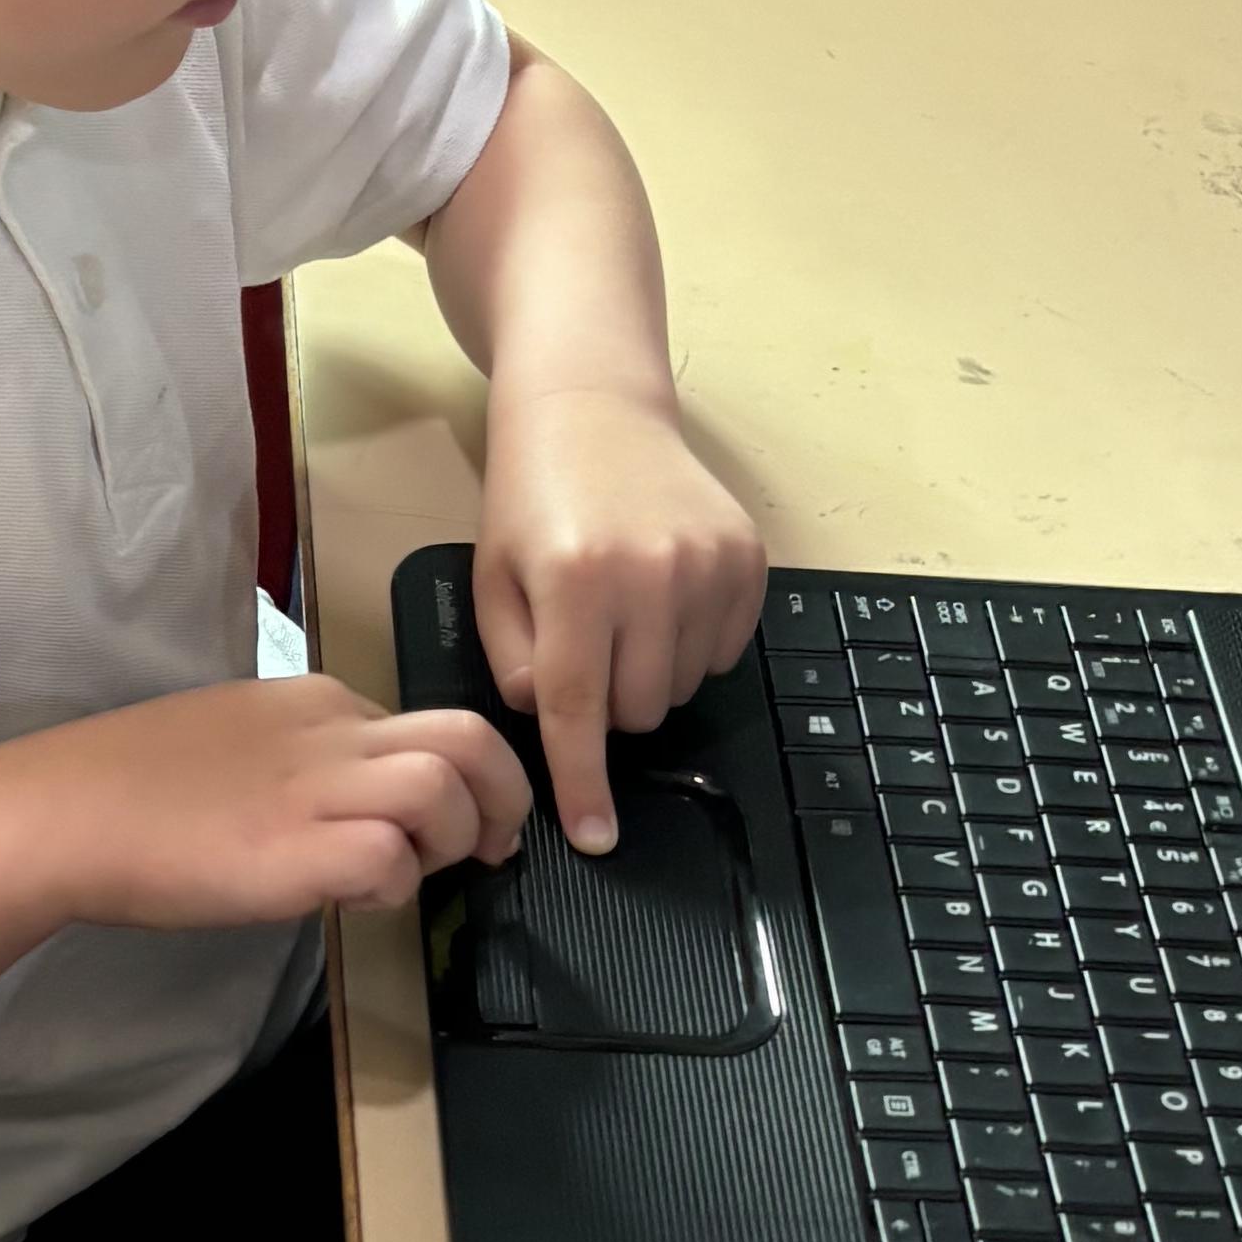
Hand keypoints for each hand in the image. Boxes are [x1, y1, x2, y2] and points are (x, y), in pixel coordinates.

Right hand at [31, 671, 529, 928]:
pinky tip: (354, 902)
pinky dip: (393, 886)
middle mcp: (328, 732)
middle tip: (489, 850)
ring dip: (451, 841)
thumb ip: (301, 759)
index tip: (451, 826)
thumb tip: (350, 804)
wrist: (61, 812)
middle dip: (503, 797)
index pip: (426, 723)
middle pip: (468, 736)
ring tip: (412, 876)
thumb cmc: (132, 788)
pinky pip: (391, 858)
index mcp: (315, 701)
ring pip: (444, 787)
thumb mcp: (235, 741)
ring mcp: (314, 789)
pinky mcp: (295, 851)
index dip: (460, 779)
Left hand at [473, 380, 766, 850]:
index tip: (595, 836)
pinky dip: (690, 644)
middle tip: (584, 643)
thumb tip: (556, 718)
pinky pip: (723, 652)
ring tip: (623, 610)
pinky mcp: (747, 559)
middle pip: (639, 711)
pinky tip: (662, 595)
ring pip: (683, 688)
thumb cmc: (532, 495)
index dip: (584, 784)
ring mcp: (708, 565)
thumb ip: (515, 662)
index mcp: (575, 581)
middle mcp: (651, 574)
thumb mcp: (493, 578)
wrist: (593, 406)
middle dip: (607, 701)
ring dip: (649, 672)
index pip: (579, 712)